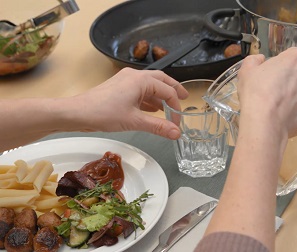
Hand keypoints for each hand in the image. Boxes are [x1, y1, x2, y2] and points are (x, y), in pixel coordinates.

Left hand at [69, 68, 188, 138]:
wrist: (77, 113)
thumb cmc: (103, 113)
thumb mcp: (135, 121)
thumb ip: (159, 127)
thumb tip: (176, 133)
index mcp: (141, 80)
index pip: (168, 91)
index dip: (176, 107)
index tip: (178, 122)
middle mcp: (135, 76)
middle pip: (161, 80)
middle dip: (173, 90)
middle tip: (184, 98)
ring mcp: (125, 80)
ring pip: (150, 85)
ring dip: (160, 96)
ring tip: (168, 108)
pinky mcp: (119, 87)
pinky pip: (139, 90)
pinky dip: (148, 99)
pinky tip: (151, 110)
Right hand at [237, 47, 296, 136]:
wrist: (264, 121)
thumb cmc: (255, 94)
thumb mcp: (246, 72)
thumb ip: (254, 60)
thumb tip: (260, 60)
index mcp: (296, 57)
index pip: (291, 58)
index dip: (281, 69)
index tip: (273, 79)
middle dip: (296, 82)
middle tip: (280, 95)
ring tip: (292, 109)